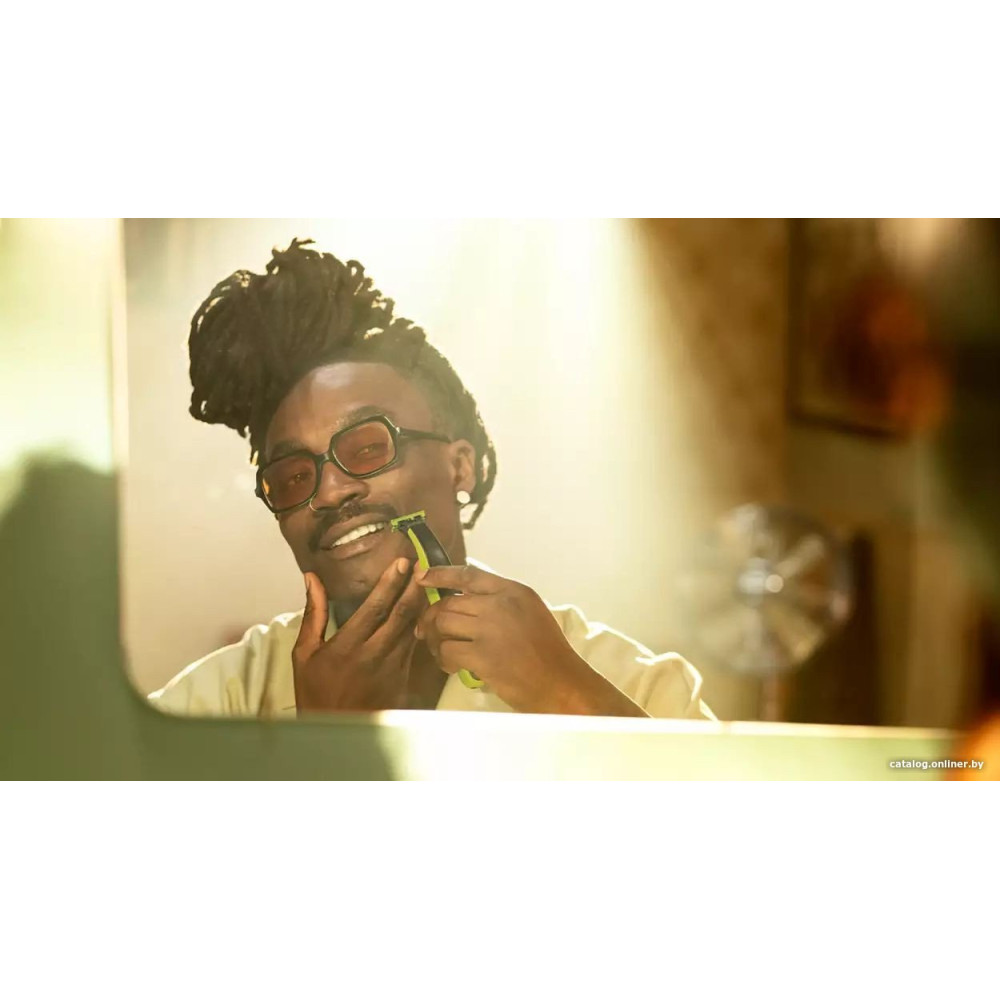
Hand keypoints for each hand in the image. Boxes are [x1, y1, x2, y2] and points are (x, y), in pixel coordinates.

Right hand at [292, 558, 426, 713]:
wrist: (335, 731)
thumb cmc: (315, 690)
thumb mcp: (305, 654)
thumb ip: (313, 614)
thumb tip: (312, 579)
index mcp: (346, 647)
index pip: (375, 608)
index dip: (391, 583)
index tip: (402, 563)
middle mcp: (373, 656)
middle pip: (401, 615)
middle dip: (413, 587)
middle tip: (424, 565)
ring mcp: (391, 668)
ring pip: (412, 630)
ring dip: (421, 605)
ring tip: (428, 582)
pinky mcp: (402, 678)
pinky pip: (414, 646)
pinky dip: (421, 626)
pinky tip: (425, 611)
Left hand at [414, 564, 646, 716]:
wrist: (561, 683)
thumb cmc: (550, 653)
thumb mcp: (531, 613)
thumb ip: (502, 603)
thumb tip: (465, 601)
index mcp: (514, 591)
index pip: (468, 575)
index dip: (441, 574)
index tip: (422, 577)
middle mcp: (500, 604)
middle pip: (449, 603)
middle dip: (432, 617)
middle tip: (427, 631)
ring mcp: (490, 629)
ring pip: (443, 625)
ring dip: (434, 638)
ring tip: (438, 649)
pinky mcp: (482, 655)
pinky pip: (447, 651)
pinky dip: (443, 660)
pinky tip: (450, 666)